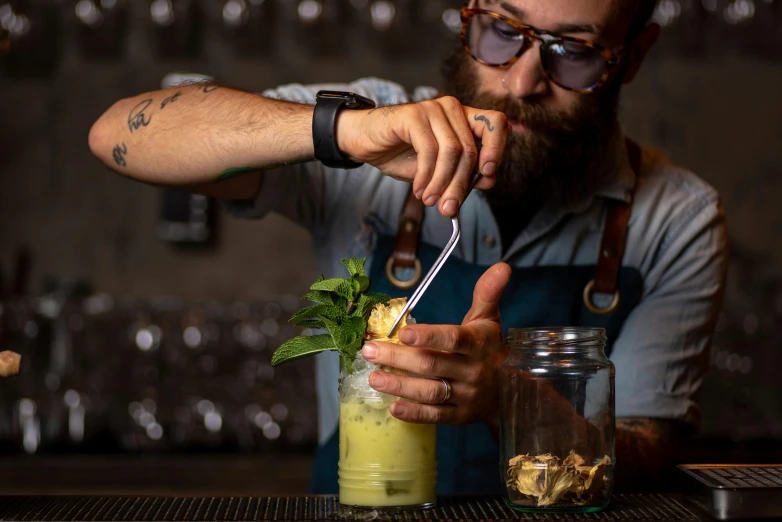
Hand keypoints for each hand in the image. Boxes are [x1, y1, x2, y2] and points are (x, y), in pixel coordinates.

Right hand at [337, 96, 509, 216]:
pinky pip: (430, 151)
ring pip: (453, 151)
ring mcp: (433, 108)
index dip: (498, 149)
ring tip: (430, 200)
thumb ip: (463, 173)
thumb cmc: (401, 153)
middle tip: (448, 208)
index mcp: (463, 118)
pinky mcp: (414, 115)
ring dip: (442, 183)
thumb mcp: (437, 170)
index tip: (487, 174)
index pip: (497, 125)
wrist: (365, 142)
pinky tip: (418, 189)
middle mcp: (452, 108)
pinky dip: (426, 176)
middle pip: (471, 148)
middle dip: (461, 185)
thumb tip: (490, 181)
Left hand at [360, 263, 511, 425]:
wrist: (510, 390)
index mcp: (477, 344)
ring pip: (430, 392)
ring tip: (373, 378)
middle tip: (369, 351)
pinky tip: (393, 407)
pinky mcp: (458, 416)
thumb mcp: (489, 319)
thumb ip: (487, 293)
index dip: (428, 336)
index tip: (403, 332)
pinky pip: (435, 416)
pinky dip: (414, 413)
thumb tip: (501, 266)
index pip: (453, 339)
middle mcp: (472, 371)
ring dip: (400, 386)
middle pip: (432, 365)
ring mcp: (465, 396)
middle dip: (399, 358)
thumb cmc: (490, 348)